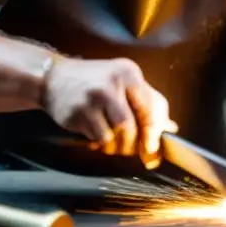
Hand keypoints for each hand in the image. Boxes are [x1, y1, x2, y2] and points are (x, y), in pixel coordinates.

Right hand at [42, 56, 177, 167]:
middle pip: (132, 125)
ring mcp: (92, 99)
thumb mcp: (123, 81)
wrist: (54, 77)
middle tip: (138, 153)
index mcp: (128, 73)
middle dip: (137, 145)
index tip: (154, 148)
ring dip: (118, 146)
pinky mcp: (76, 113)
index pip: (150, 107)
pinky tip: (98, 136)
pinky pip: (97, 138)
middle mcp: (111, 83)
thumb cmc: (96, 80)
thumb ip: (148, 101)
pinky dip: (101, 143)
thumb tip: (171, 128)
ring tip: (116, 144)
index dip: (154, 132)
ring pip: (114, 136)